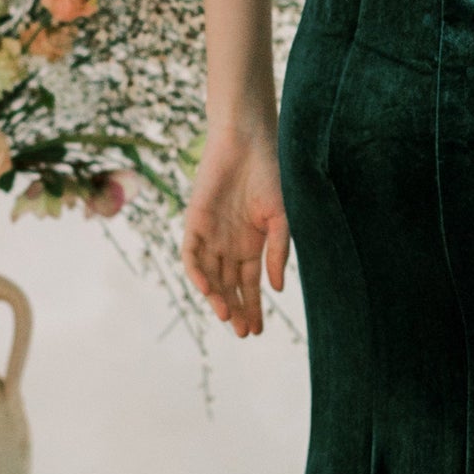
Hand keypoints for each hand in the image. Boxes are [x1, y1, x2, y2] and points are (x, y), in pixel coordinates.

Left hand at [181, 127, 290, 334]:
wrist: (248, 141)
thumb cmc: (271, 174)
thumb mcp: (281, 218)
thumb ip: (278, 252)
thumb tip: (278, 289)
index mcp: (251, 244)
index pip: (249, 285)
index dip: (253, 309)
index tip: (258, 332)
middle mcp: (228, 244)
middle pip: (228, 286)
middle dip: (236, 310)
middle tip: (243, 332)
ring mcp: (210, 234)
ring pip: (209, 276)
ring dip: (217, 298)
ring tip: (228, 316)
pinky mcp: (194, 221)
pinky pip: (191, 254)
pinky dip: (197, 273)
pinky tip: (209, 290)